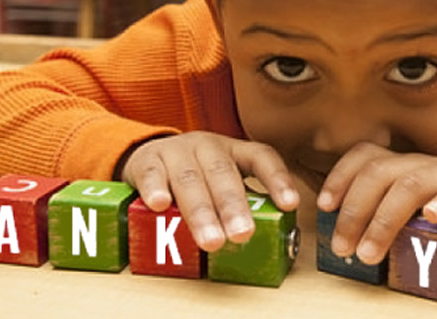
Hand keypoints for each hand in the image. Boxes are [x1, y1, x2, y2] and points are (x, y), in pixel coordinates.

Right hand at [120, 131, 298, 251]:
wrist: (147, 157)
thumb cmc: (195, 179)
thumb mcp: (221, 184)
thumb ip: (239, 206)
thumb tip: (269, 243)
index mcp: (234, 151)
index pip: (262, 157)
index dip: (278, 180)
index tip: (290, 204)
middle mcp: (208, 146)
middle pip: (223, 173)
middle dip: (233, 207)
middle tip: (243, 235)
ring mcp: (176, 151)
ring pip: (189, 179)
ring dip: (201, 211)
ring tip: (211, 240)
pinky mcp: (147, 160)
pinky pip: (152, 173)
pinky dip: (155, 189)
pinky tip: (160, 205)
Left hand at [317, 142, 436, 264]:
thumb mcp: (406, 201)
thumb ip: (380, 210)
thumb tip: (344, 238)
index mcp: (397, 165)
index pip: (363, 157)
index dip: (339, 177)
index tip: (324, 206)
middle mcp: (416, 164)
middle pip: (377, 174)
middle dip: (354, 211)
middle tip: (343, 248)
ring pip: (409, 185)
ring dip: (384, 220)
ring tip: (370, 251)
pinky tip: (433, 217)